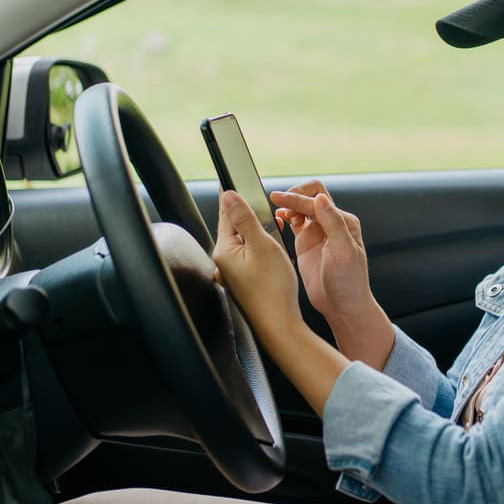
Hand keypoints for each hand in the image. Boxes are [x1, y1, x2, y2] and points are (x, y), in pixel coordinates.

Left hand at [211, 190, 302, 340]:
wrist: (280, 325)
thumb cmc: (273, 288)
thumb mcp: (262, 245)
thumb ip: (245, 218)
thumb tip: (229, 196)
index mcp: (224, 250)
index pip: (227, 213)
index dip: (234, 195)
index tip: (231, 177)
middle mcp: (224, 261)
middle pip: (235, 226)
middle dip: (250, 214)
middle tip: (262, 202)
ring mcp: (232, 272)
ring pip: (244, 241)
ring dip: (258, 231)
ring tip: (274, 227)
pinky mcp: (243, 280)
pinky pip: (249, 255)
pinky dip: (260, 247)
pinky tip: (273, 249)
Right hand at [271, 182, 393, 367]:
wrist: (343, 306)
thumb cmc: (349, 283)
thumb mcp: (343, 252)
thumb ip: (333, 223)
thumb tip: (320, 198)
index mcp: (343, 221)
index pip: (317, 199)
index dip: (297, 198)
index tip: (278, 198)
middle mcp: (331, 223)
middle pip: (309, 197)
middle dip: (292, 196)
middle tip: (276, 202)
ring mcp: (317, 232)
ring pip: (300, 208)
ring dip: (288, 206)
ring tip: (277, 213)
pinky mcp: (306, 243)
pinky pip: (293, 223)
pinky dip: (284, 217)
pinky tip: (277, 220)